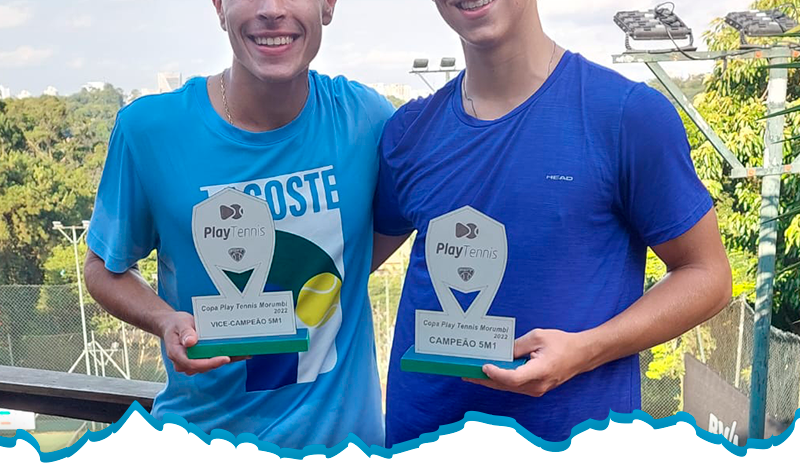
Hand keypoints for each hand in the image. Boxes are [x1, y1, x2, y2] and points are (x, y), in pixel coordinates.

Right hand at [159, 311, 249, 375]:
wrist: (174, 325)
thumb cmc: (176, 324)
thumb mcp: (180, 324)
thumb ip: (185, 332)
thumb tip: (191, 342)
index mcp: (177, 354)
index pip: (194, 363)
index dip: (210, 363)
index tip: (225, 358)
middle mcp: (184, 362)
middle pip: (205, 366)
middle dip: (222, 361)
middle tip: (240, 353)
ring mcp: (193, 362)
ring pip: (211, 365)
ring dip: (227, 360)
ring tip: (243, 352)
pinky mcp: (200, 360)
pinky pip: (214, 361)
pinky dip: (227, 358)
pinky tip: (240, 354)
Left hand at [463, 329, 589, 396]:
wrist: (582, 354)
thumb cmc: (562, 344)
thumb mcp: (538, 337)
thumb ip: (518, 345)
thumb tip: (500, 352)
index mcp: (540, 371)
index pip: (513, 377)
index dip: (496, 373)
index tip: (484, 366)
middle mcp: (538, 385)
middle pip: (506, 385)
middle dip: (484, 379)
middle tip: (466, 372)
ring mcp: (537, 389)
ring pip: (508, 387)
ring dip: (490, 381)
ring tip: (472, 373)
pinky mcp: (536, 388)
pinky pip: (514, 386)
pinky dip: (501, 380)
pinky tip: (489, 374)